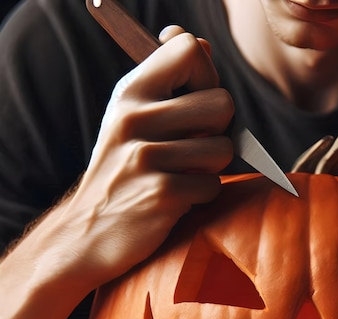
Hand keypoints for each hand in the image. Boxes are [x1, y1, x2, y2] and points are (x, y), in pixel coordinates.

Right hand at [49, 26, 232, 289]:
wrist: (89, 230)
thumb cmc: (122, 172)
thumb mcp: (132, 119)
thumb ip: (167, 83)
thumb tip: (200, 45)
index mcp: (130, 92)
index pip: (189, 51)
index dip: (207, 77)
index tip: (195, 101)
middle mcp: (135, 118)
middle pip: (222, 103)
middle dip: (219, 131)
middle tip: (193, 148)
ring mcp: (145, 157)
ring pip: (224, 149)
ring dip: (211, 168)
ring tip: (183, 174)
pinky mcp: (161, 194)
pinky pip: (213, 186)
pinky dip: (202, 196)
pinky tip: (177, 198)